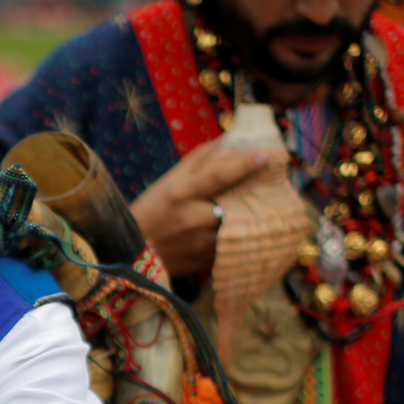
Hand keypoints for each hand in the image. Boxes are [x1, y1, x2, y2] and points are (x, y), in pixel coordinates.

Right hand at [129, 142, 273, 278]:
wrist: (130, 254)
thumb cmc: (149, 211)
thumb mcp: (167, 181)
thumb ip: (198, 160)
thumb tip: (226, 141)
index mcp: (182, 193)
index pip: (219, 175)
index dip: (245, 164)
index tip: (266, 155)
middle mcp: (193, 218)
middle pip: (236, 204)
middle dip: (255, 197)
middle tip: (273, 189)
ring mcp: (200, 243)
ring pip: (236, 228)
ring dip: (247, 219)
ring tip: (259, 212)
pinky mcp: (204, 262)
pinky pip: (229, 248)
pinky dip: (236, 239)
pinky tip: (237, 233)